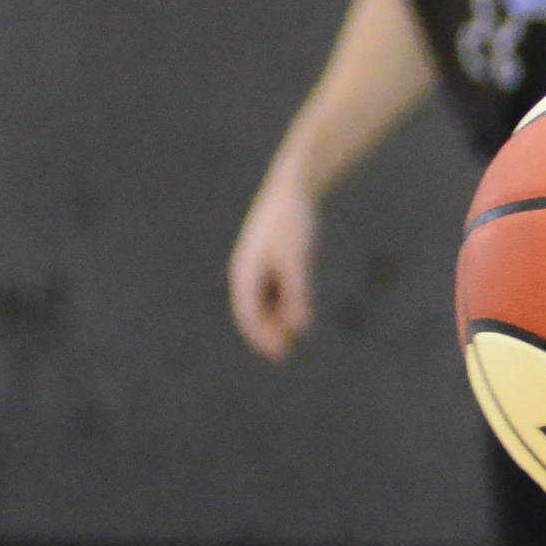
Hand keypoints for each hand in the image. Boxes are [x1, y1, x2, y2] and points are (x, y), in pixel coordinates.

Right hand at [228, 172, 317, 358]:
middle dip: (267, 333)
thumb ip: (298, 294)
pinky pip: (273, 290)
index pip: (248, 315)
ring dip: (275, 320)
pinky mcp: (272, 261)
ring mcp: (258, 267)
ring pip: (264, 302)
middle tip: (284, 354)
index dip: (261, 337)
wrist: (294, 191)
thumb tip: (299, 327)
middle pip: (253, 312)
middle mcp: (247, 273)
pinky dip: (282, 305)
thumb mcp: (298, 261)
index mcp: (246, 274)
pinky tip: (296, 313)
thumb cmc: (293, 224)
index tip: (278, 354)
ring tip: (292, 335)